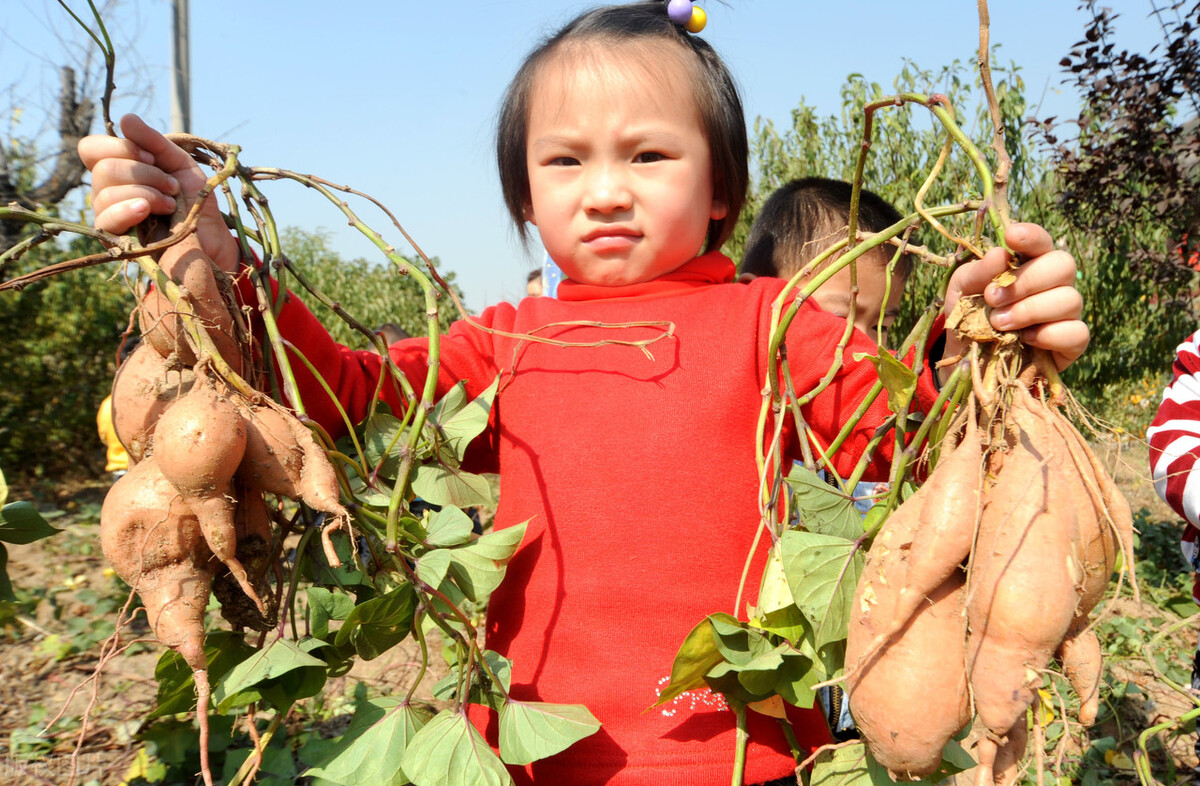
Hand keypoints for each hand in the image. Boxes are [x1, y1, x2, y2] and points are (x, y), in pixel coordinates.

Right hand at [78, 114, 239, 272]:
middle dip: (144, 173)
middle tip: (171, 186)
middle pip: (103, 169)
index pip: (91, 149)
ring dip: (145, 193)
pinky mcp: (114, 240)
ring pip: (104, 192)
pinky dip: (128, 209)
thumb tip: (125, 119)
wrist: (211, 236)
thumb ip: (154, 142)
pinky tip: (146, 210)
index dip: (119, 147)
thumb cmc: (193, 199)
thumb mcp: (179, 164)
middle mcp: (106, 190)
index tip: (151, 157)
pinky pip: (105, 219)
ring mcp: (108, 215)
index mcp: (118, 169)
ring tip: (170, 204)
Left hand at [943, 223, 1088, 371]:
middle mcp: (1054, 284)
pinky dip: (1050, 335)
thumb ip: (976, 272)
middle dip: (1027, 281)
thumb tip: (1001, 254)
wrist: (968, 359)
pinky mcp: (1071, 343)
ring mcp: (1065, 313)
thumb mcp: (961, 291)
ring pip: (1070, 299)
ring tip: (999, 323)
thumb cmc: (969, 316)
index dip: (1032, 236)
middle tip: (993, 298)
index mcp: (1029, 263)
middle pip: (1064, 265)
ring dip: (1030, 310)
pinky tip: (1025, 339)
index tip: (1011, 237)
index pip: (1042, 241)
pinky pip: (1077, 333)